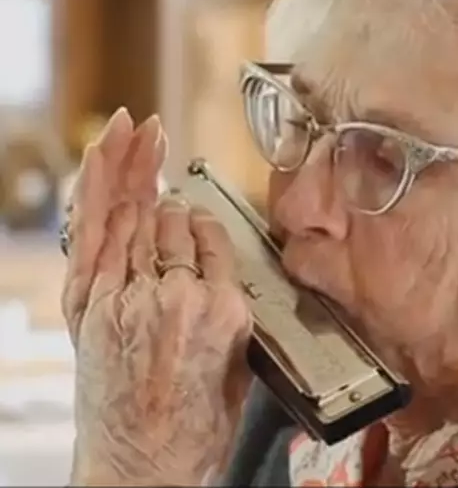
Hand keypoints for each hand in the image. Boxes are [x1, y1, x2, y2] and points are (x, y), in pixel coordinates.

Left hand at [63, 109, 252, 485]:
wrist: (143, 469)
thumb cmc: (195, 431)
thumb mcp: (240, 366)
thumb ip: (232, 311)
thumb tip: (221, 278)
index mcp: (225, 311)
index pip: (215, 239)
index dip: (204, 223)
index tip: (199, 218)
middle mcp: (178, 297)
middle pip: (174, 221)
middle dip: (168, 193)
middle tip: (160, 145)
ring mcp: (130, 297)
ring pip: (135, 217)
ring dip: (134, 167)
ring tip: (136, 128)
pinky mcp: (92, 305)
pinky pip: (98, 233)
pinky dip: (102, 190)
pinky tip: (108, 156)